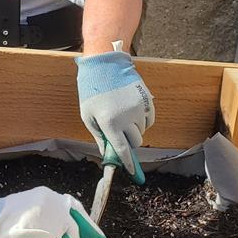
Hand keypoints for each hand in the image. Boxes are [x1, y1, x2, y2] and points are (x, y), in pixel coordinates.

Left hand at [75, 49, 154, 183]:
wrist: (104, 65)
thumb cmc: (92, 91)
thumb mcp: (88, 115)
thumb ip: (99, 136)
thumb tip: (108, 153)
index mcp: (110, 122)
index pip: (122, 149)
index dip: (128, 163)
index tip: (133, 173)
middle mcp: (127, 117)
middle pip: (135, 142)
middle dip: (128, 142)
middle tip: (119, 133)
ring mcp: (139, 108)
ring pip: (142, 131)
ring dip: (134, 129)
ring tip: (121, 114)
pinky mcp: (147, 100)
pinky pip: (149, 120)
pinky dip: (142, 120)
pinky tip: (130, 110)